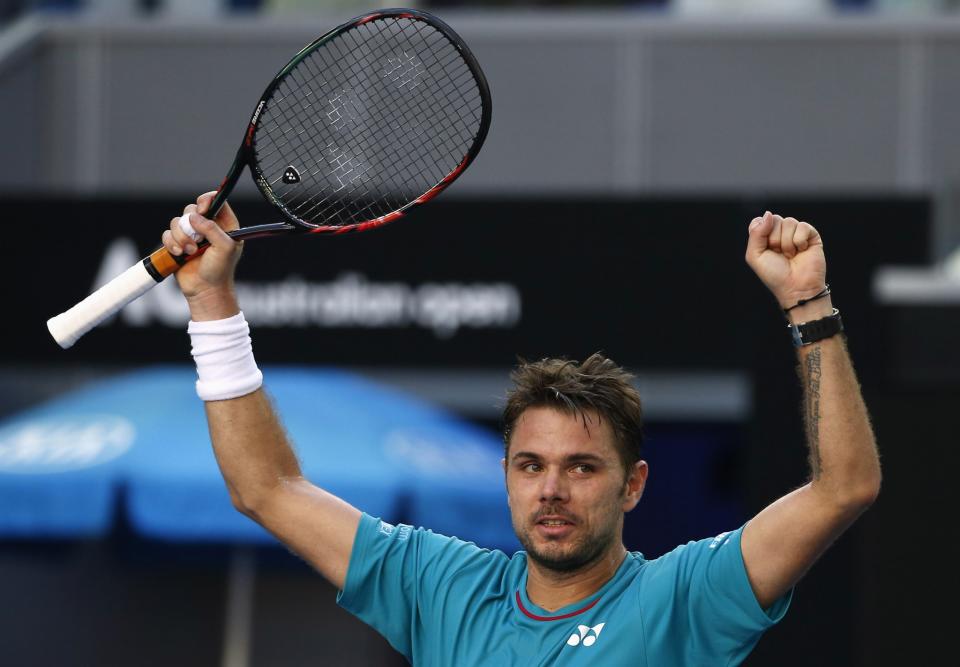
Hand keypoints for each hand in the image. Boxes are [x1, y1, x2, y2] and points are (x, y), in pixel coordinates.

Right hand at [162, 192, 242, 319]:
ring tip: (190, 252)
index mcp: (224, 225)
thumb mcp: (225, 248)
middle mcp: (207, 227)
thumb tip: (194, 216)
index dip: (206, 200)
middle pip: (191, 209)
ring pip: (177, 222)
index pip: (215, 201)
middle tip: (197, 240)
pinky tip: (179, 255)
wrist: (205, 290)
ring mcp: (192, 235)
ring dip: (181, 237)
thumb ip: (213, 229)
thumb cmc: (220, 270)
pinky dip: (171, 243)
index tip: (202, 209)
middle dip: (190, 224)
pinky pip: (167, 234)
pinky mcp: (178, 244)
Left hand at [745, 212, 826, 310]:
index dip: (761, 233)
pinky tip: (801, 251)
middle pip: (774, 219)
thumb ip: (756, 233)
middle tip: (779, 254)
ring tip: (790, 255)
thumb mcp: (755, 256)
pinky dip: (799, 241)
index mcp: (765, 237)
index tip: (766, 248)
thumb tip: (768, 214)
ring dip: (787, 243)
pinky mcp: (811, 235)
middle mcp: (780, 233)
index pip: (760, 221)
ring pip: (788, 222)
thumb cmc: (775, 274)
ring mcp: (796, 233)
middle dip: (774, 239)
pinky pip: (802, 226)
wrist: (796, 287)